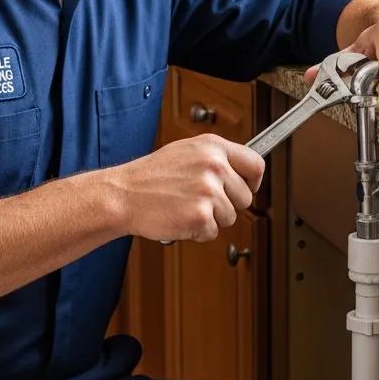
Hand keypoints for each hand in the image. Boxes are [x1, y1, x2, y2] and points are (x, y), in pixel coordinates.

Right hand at [109, 134, 264, 241]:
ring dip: (210, 219)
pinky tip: (179, 218)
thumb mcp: (186, 152)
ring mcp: (208, 191)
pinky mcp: (200, 215)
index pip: (256, 164)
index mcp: (213, 147)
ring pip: (230, 217)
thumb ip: (215, 158)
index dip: (253, 182)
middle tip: (200, 201)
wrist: (123, 194)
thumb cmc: (151, 176)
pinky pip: (212, 232)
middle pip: (245, 197)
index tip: (247, 188)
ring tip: (185, 206)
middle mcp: (214, 165)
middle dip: (227, 205)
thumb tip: (241, 171)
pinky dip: (197, 232)